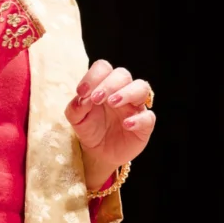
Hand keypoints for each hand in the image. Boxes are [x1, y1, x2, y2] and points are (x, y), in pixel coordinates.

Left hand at [64, 60, 154, 178]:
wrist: (99, 154)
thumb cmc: (90, 130)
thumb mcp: (76, 120)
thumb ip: (75, 108)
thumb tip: (81, 99)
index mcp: (105, 85)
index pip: (104, 68)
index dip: (93, 76)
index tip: (82, 91)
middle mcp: (122, 91)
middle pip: (122, 74)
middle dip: (109, 84)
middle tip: (96, 99)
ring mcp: (136, 107)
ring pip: (142, 88)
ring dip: (127, 93)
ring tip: (113, 103)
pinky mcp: (144, 124)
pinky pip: (148, 117)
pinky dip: (139, 119)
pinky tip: (126, 124)